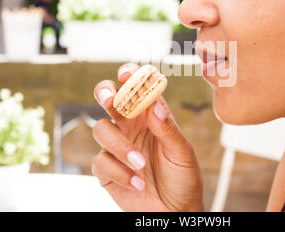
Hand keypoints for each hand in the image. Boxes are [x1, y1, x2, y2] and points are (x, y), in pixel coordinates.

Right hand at [92, 63, 204, 211]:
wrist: (175, 212)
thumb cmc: (183, 178)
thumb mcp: (182, 153)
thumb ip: (168, 129)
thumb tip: (156, 105)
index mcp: (150, 117)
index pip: (136, 90)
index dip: (129, 76)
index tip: (127, 72)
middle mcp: (130, 127)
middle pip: (109, 100)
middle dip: (105, 93)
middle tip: (110, 98)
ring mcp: (117, 147)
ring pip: (101, 129)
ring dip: (119, 145)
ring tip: (141, 163)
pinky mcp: (107, 170)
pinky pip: (100, 161)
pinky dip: (119, 171)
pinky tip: (137, 182)